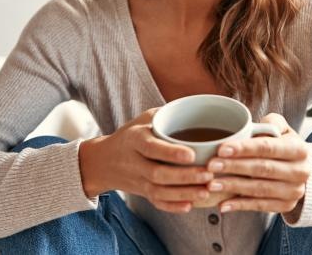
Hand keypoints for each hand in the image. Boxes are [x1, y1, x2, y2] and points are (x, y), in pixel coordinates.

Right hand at [78, 108, 213, 213]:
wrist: (103, 161)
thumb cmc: (132, 134)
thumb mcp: (144, 118)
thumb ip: (166, 114)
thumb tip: (197, 105)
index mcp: (135, 139)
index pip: (152, 148)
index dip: (171, 153)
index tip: (192, 155)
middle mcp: (134, 162)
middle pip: (157, 174)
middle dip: (184, 177)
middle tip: (208, 175)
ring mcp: (137, 180)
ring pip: (158, 192)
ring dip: (183, 194)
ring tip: (205, 191)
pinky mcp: (141, 193)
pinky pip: (156, 203)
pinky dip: (172, 207)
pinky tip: (190, 206)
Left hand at [205, 113, 310, 213]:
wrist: (300, 170)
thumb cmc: (283, 145)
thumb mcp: (282, 129)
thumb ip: (270, 122)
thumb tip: (253, 126)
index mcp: (299, 149)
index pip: (268, 148)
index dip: (244, 148)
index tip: (222, 149)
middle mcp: (301, 171)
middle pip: (262, 169)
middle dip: (234, 167)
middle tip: (211, 165)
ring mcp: (294, 191)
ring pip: (260, 189)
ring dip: (233, 187)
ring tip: (211, 184)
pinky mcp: (286, 206)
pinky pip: (260, 206)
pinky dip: (239, 206)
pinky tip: (222, 204)